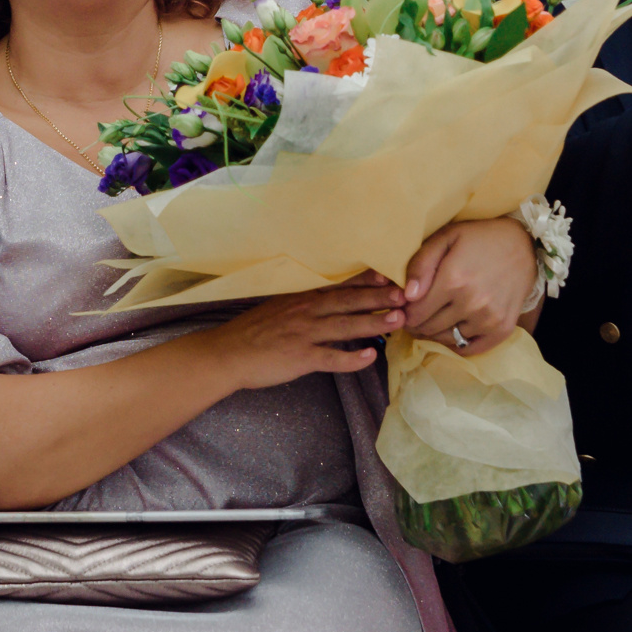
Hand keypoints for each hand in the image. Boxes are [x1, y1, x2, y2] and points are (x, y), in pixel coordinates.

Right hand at [200, 276, 404, 390]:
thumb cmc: (252, 333)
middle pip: (347, 302)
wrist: (227, 353)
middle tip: (405, 294)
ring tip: (398, 320)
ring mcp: (303, 334)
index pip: (338, 286)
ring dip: (373, 321)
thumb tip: (328, 305)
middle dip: (378, 297)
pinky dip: (351, 358)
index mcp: (301, 300)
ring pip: (345, 326)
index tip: (389, 273)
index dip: (364, 280)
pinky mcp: (299, 357)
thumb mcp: (278, 310)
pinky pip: (330, 357)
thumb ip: (303, 307)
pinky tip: (370, 357)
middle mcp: (305, 312)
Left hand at [401, 217, 538, 356]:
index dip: (405, 311)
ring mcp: (489, 319)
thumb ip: (421, 264)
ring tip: (432, 319)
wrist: (523, 246)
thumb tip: (407, 296)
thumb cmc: (479, 239)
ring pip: (446, 339)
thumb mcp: (446, 238)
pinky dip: (455, 344)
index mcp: (453, 280)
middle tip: (415, 314)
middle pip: (428, 328)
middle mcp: (472, 304)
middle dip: (416, 323)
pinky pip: (469, 349)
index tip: (405, 306)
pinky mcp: (502, 330)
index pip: (415, 312)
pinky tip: (451, 329)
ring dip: (434, 333)